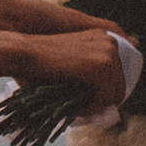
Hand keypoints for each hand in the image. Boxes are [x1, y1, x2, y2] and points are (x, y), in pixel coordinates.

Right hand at [15, 26, 133, 106]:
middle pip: (120, 83)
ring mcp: (109, 53)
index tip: (88, 101)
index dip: (104, 91)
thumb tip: (108, 99)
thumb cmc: (40, 61)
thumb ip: (89, 73)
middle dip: (102, 100)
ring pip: (115, 93)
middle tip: (83, 108)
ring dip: (97, 105)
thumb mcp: (72, 61)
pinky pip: (106, 98)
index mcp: (104, 36)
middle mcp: (111, 41)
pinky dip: (93, 108)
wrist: (25, 52)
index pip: (117, 72)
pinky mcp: (103, 67)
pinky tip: (78, 107)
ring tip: (78, 108)